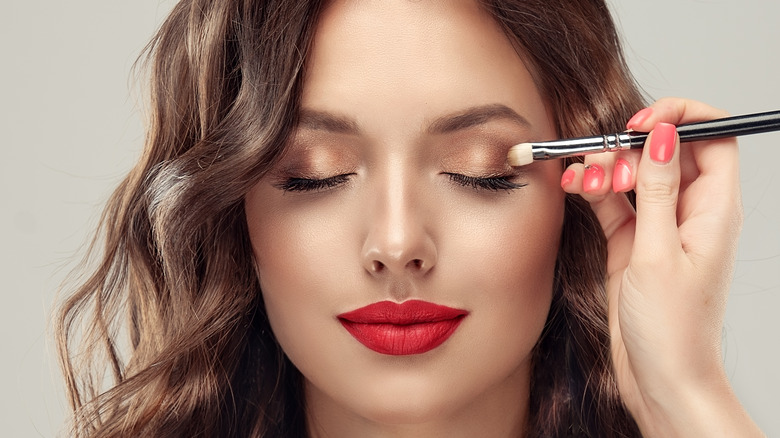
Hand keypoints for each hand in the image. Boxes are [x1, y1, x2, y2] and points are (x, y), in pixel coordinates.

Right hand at [561, 98, 762, 436]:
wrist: (660, 379)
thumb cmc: (672, 328)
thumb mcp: (658, 253)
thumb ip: (657, 191)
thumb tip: (663, 135)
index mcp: (714, 210)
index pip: (714, 137)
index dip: (681, 118)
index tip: (643, 122)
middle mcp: (689, 212)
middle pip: (666, 152)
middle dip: (631, 146)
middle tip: (603, 160)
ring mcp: (659, 226)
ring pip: (635, 174)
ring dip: (606, 168)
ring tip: (583, 178)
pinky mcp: (631, 242)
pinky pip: (612, 201)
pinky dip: (593, 190)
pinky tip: (575, 187)